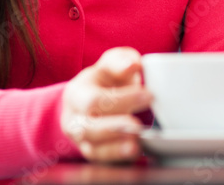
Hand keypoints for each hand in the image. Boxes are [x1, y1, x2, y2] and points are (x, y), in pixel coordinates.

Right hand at [60, 47, 151, 162]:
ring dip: (115, 149)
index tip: (148, 94)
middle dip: (114, 127)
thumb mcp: (110, 64)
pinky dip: (118, 160)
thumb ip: (120, 61)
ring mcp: (82, 140)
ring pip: (93, 149)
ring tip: (135, 145)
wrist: (90, 100)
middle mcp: (75, 120)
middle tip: (137, 125)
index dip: (121, 99)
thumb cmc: (104, 81)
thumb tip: (133, 64)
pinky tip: (134, 154)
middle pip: (89, 128)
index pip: (94, 100)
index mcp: (77, 94)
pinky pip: (102, 163)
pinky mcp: (94, 154)